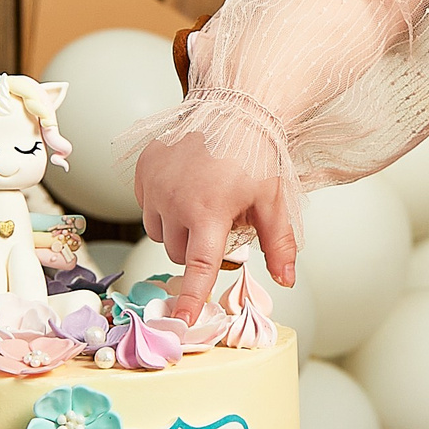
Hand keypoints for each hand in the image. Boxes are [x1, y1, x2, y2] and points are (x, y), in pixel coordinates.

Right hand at [133, 131, 298, 318]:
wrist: (234, 106)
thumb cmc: (255, 153)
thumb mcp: (272, 201)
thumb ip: (277, 244)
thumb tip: (285, 280)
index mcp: (210, 212)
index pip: (199, 268)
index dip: (191, 298)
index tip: (180, 322)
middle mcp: (176, 201)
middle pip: (178, 252)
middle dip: (196, 249)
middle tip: (219, 225)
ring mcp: (155, 185)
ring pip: (158, 231)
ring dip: (176, 229)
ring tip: (202, 202)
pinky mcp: (143, 170)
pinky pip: (146, 204)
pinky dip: (162, 205)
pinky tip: (185, 186)